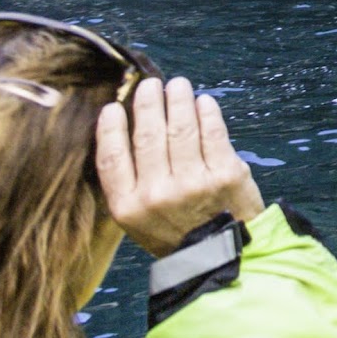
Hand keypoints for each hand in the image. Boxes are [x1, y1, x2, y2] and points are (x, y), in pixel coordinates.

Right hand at [95, 78, 264, 256]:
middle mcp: (157, 194)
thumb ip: (130, 180)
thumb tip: (125, 128)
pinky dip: (206, 112)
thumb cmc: (176, 230)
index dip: (110, 129)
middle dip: (148, 104)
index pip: (112, 159)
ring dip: (178, 101)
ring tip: (177, 86)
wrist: (220, 252)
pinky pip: (212, 133)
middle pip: (148, 137)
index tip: (112, 107)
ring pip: (181, 129)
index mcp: (128, 207)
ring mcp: (193, 183)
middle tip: (151, 85)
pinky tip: (203, 102)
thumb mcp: (139, 218)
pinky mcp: (225, 174)